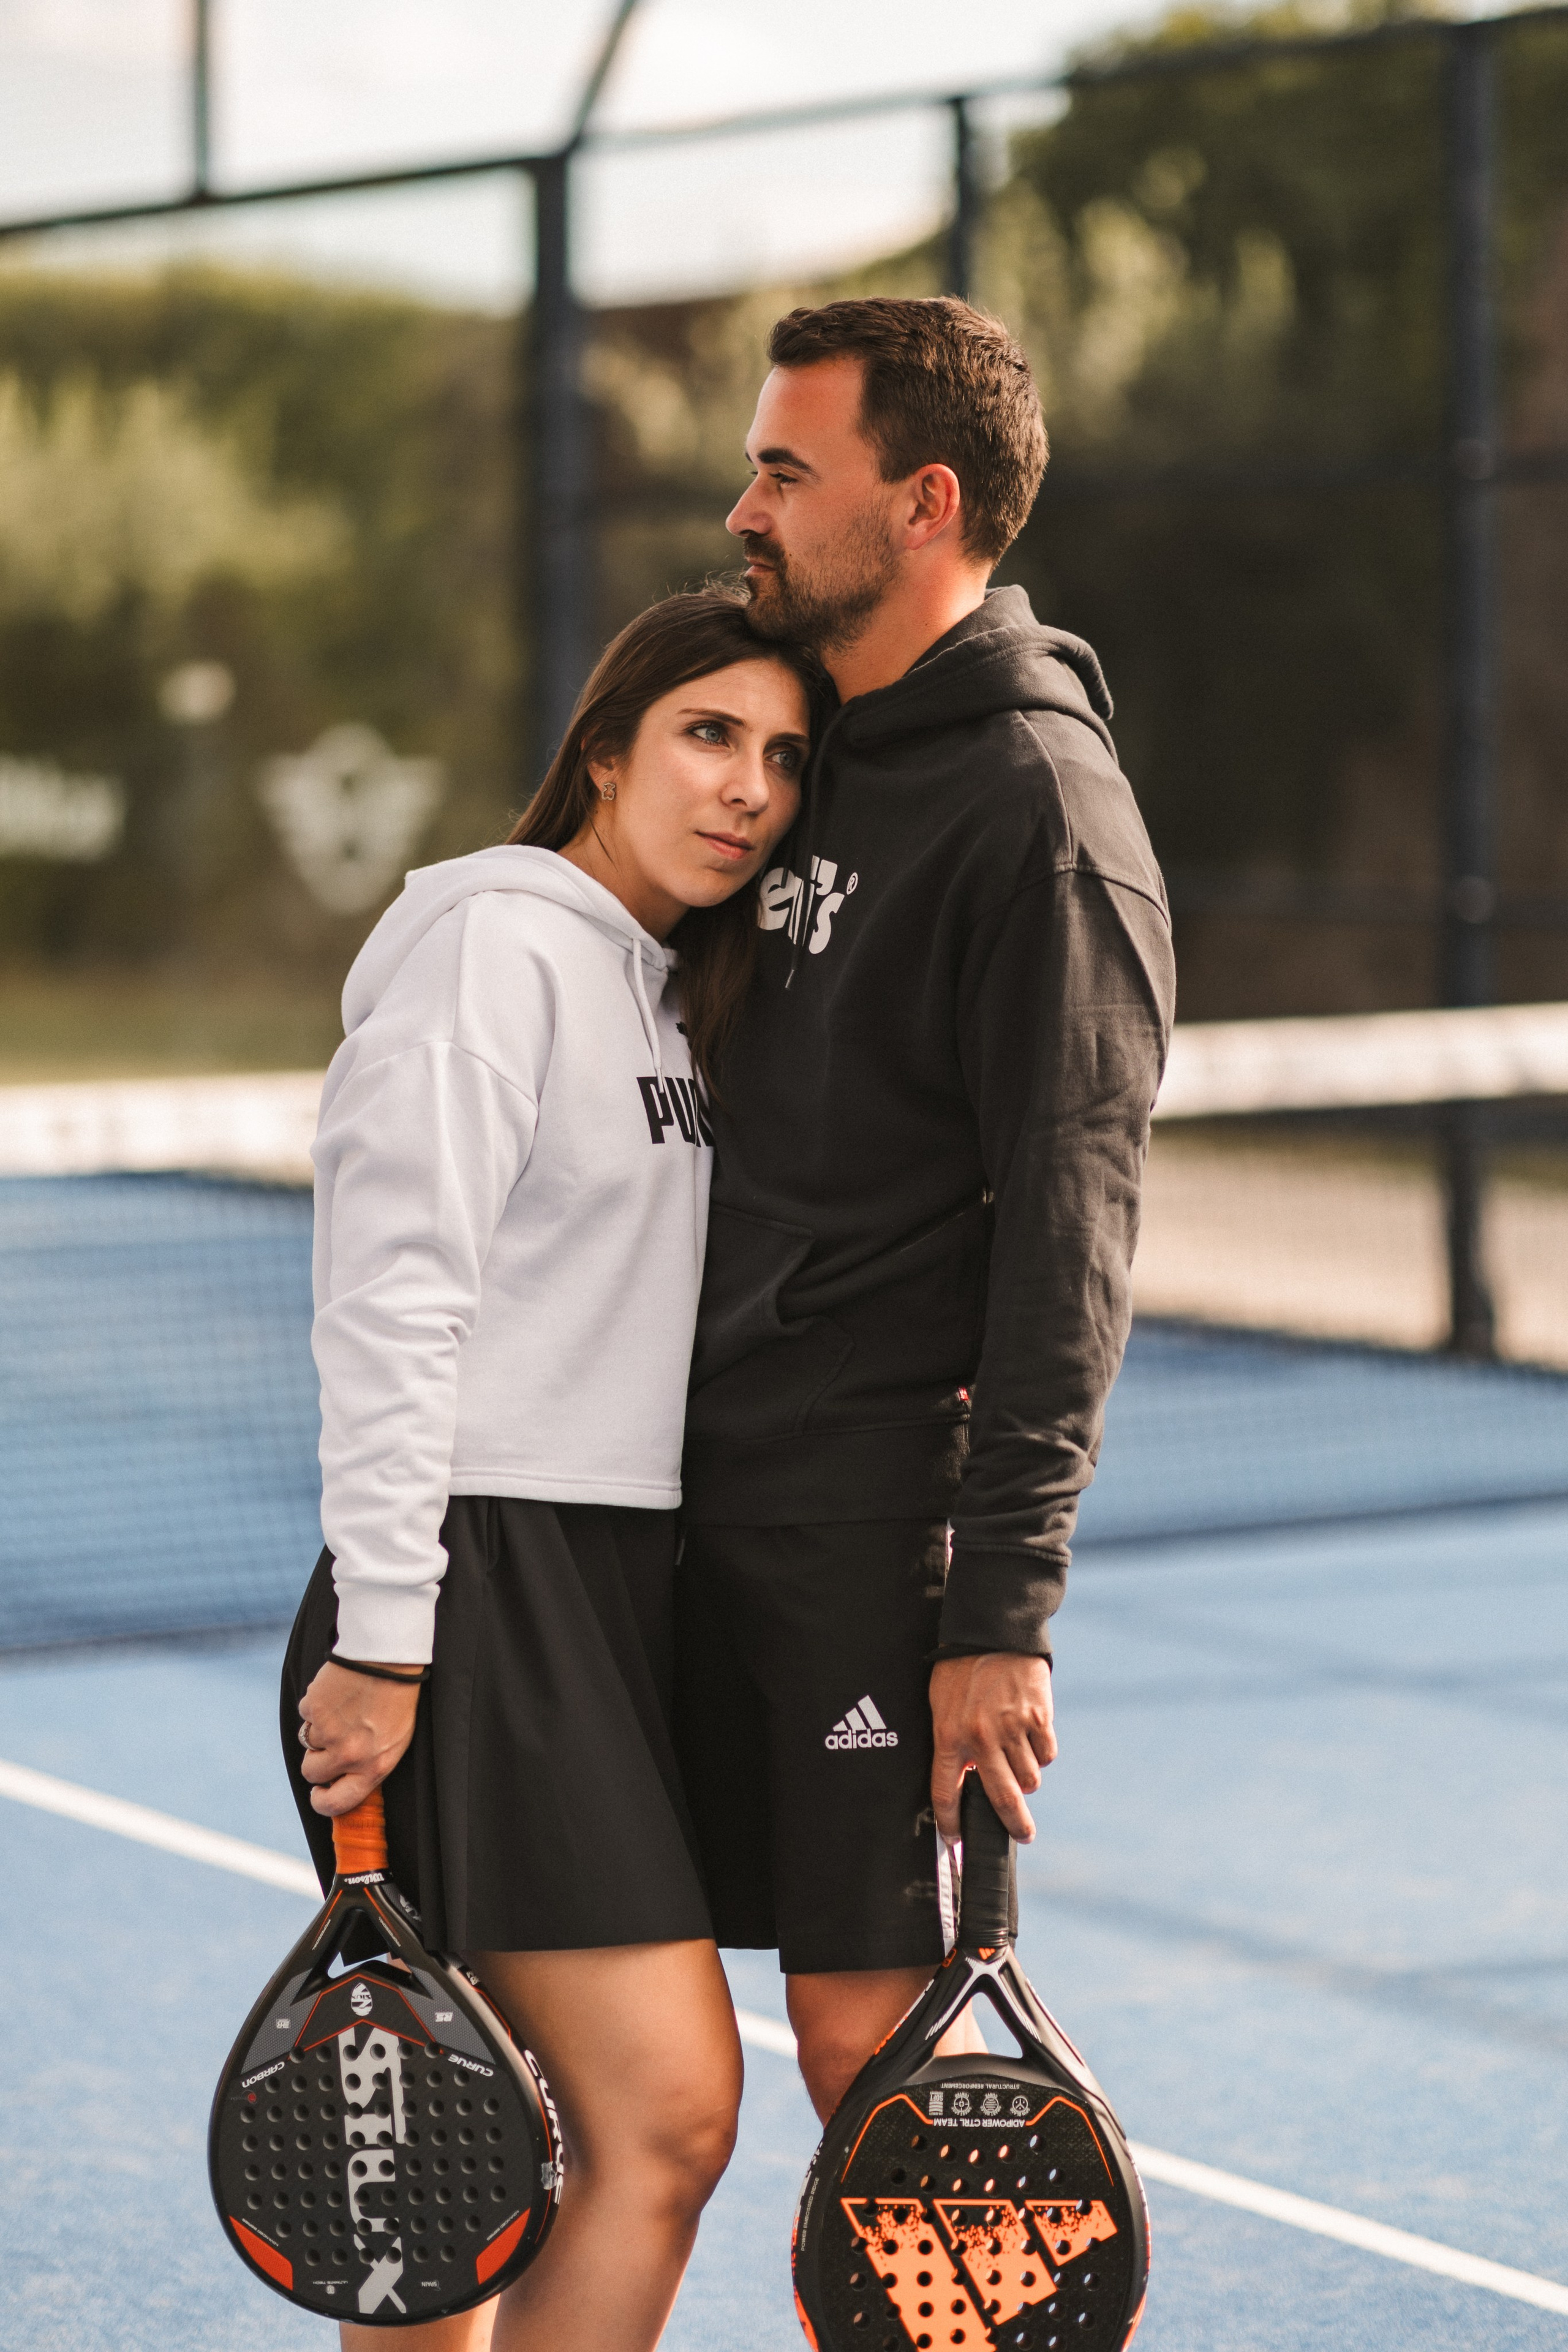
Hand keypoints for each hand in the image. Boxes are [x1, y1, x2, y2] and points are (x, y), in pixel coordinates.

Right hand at [297, 1661, 420, 1817]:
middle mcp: (349, 1756)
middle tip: (329, 1741)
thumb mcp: (395, 1741)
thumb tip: (345, 1781)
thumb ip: (370, 1765)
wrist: (389, 1658)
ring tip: (342, 1708)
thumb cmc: (397, 1698)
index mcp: (374, 1767)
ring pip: (308, 1742)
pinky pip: (306, 1714)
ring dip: (319, 1728)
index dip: (322, 1802)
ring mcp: (329, 1733)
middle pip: (311, 1772)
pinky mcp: (314, 1709)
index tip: (319, 1794)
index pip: (337, 1804)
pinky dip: (316, 1705)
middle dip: (316, 1759)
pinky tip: (337, 1692)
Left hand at [930, 1652, 1056, 1844]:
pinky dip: (1042, 1754)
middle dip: (1015, 1825)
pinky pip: (1047, 1755)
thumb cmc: (961, 1668)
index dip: (949, 1823)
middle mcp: (981, 1738)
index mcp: (949, 1735)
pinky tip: (1032, 1735)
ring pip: (1029, 1779)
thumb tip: (967, 1776)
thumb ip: (951, 1741)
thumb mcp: (941, 1704)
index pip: (945, 1793)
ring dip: (1027, 1777)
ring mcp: (1012, 1729)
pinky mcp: (1039, 1718)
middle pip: (1002, 1799)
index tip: (955, 1840)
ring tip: (1019, 1758)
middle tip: (1023, 1835)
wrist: (993, 1631)